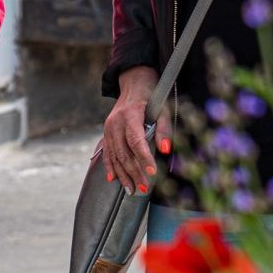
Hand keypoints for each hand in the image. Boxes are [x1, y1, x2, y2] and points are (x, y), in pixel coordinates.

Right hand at [102, 67, 157, 193]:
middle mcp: (115, 122)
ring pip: (114, 156)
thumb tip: (165, 149)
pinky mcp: (106, 132)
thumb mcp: (163, 108)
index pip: (136, 140)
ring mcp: (108, 128)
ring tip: (132, 190)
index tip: (152, 173)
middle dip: (134, 172)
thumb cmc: (151, 96)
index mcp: (130, 114)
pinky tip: (113, 180)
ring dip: (123, 174)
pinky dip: (109, 167)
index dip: (144, 158)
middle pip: (124, 152)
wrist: (134, 83)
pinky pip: (107, 153)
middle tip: (144, 188)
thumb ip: (164, 128)